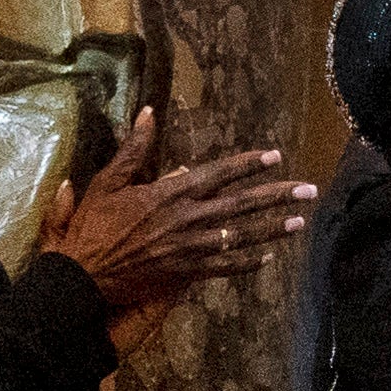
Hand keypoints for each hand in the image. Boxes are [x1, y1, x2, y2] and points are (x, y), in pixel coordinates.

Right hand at [40, 105, 316, 318]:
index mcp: (170, 193)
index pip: (218, 174)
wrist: (81, 277)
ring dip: (272, 229)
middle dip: (277, 196)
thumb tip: (147, 113)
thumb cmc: (91, 228)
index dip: (248, 164)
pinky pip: (224, 268)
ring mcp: (190, 249)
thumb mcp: (107, 183)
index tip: (275, 157)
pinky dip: (247, 263)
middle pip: (241, 204)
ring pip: (240, 237)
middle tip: (308, 191)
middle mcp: (187, 219)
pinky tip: (268, 258)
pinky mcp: (186, 273)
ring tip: (299, 222)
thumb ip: (133, 150)